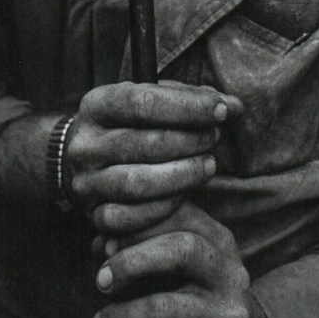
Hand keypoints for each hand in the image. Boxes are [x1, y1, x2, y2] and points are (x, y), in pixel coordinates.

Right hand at [66, 81, 242, 234]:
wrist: (87, 162)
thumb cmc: (131, 125)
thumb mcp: (150, 101)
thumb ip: (190, 100)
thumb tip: (233, 106)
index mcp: (96, 105)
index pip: (143, 101)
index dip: (188, 106)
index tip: (222, 109)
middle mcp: (85, 144)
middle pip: (145, 143)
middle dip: (190, 140)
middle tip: (215, 137)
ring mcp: (86, 181)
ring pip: (137, 183)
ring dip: (183, 174)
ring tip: (209, 164)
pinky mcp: (93, 214)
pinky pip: (131, 217)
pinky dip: (164, 207)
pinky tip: (186, 194)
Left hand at [92, 202, 273, 317]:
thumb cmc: (195, 297)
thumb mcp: (179, 264)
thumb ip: (144, 245)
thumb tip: (100, 242)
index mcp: (220, 241)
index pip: (180, 214)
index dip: (137, 223)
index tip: (103, 240)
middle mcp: (231, 272)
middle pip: (181, 249)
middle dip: (132, 262)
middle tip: (100, 281)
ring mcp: (231, 315)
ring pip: (166, 308)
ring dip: (121, 317)